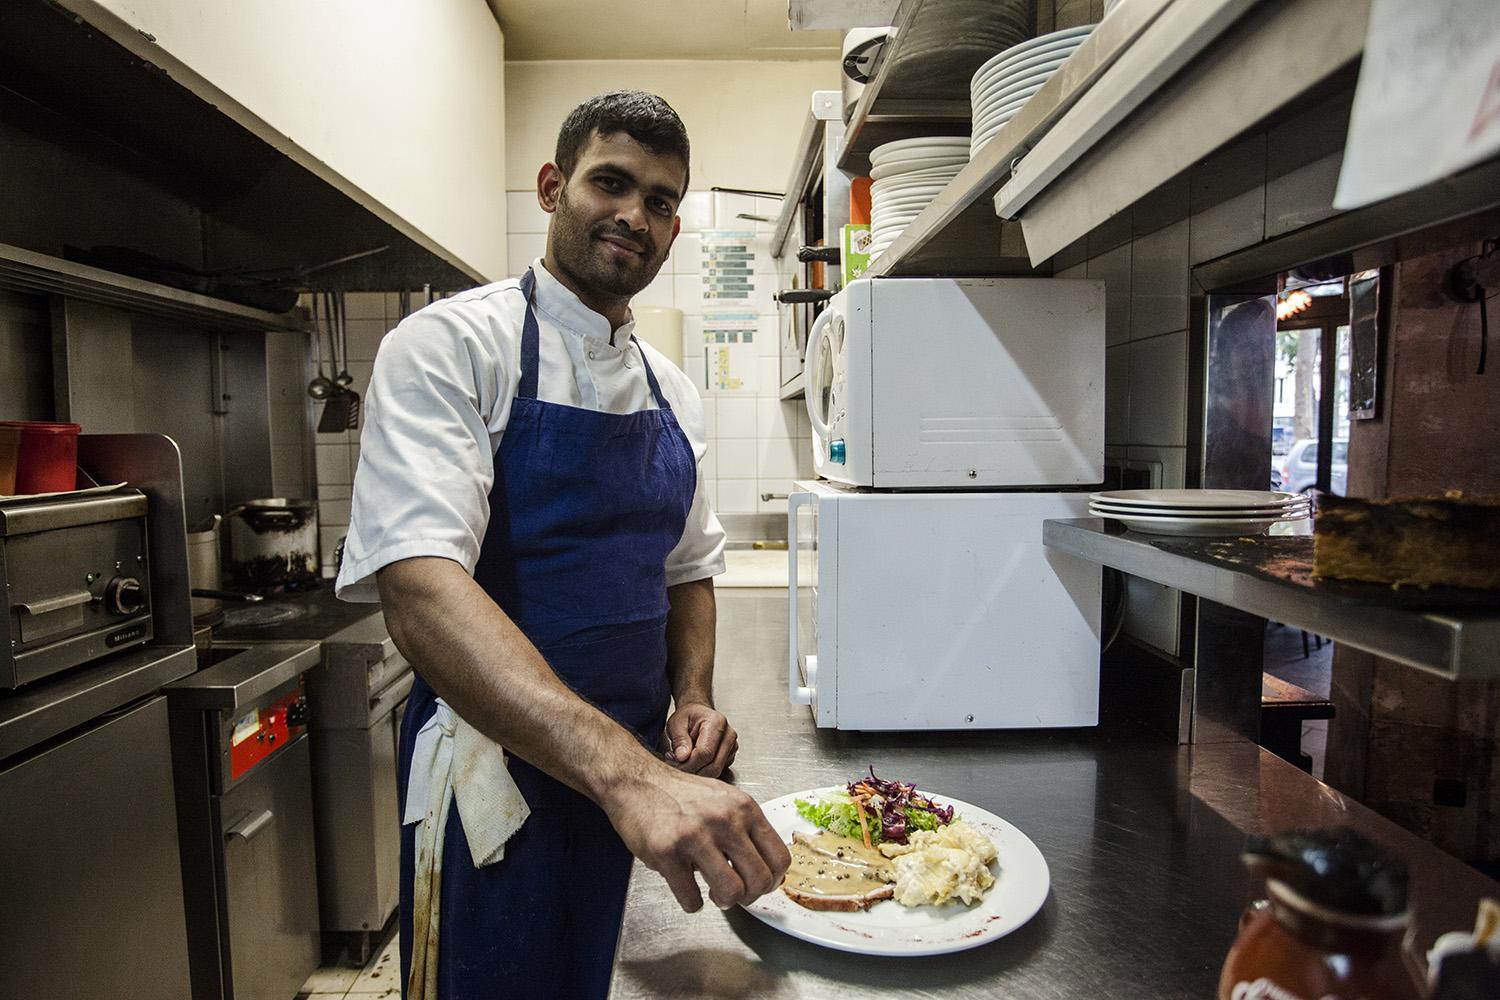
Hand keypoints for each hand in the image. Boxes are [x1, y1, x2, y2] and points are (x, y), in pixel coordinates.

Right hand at [606, 765, 790, 912]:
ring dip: (724, 902)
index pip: (780, 857)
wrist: (638, 782)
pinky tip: (687, 891)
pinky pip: (691, 898)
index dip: (773, 880)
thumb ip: (746, 828)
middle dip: (749, 896)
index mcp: (744, 808)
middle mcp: (725, 820)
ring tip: (714, 894)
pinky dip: (692, 903)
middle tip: (736, 893)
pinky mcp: (667, 853)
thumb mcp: (724, 800)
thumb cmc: (680, 794)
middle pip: (760, 880)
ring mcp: (696, 836)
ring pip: (731, 892)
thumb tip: (764, 868)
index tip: (761, 884)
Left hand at [665, 701, 737, 776]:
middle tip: (676, 762)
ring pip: (715, 771)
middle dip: (692, 770)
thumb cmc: (688, 717)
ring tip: (683, 760)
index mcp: (716, 722)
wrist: (698, 715)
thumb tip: (682, 757)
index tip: (674, 760)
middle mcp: (728, 735)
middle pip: (713, 766)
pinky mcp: (730, 756)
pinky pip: (717, 771)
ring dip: (697, 771)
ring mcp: (732, 746)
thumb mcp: (676, 723)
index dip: (688, 763)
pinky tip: (693, 760)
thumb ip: (679, 740)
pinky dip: (702, 771)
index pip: (705, 752)